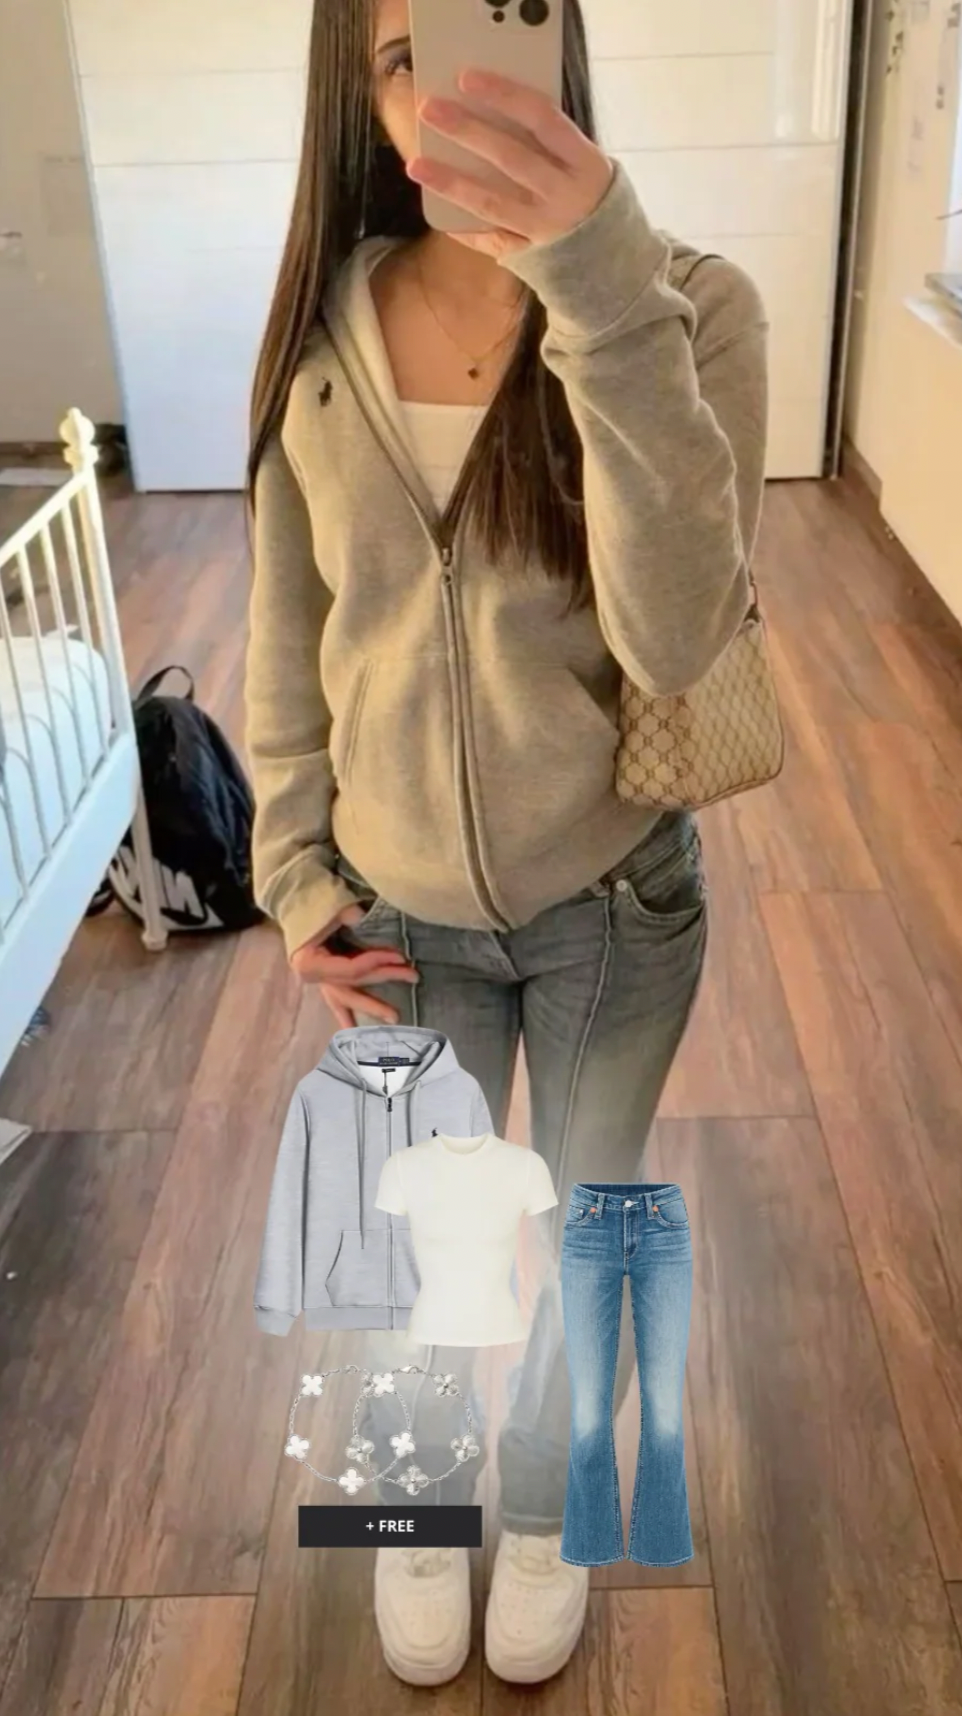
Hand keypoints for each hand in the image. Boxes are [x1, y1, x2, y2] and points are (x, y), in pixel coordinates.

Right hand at [291, 904, 418, 1028]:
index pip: (350, 968)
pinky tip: (355, 1031)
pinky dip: (346, 1015)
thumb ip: (345, 914)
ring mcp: (319, 980)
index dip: (376, 962)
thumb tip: (361, 917)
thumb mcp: (328, 906)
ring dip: (372, 1006)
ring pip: (349, 997)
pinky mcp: (326, 979)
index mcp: (309, 962)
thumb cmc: (311, 903)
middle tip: (414, 977)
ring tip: (394, 1020)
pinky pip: (339, 1000)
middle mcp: (313, 976)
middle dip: (385, 980)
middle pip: (355, 983)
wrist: (293, 900)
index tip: (401, 956)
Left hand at [408, 68, 613, 258]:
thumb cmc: (592, 196)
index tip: (467, 78)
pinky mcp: (531, 256)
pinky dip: (463, 228)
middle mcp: (565, 195)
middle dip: (467, 131)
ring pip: (492, 202)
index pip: (542, 118)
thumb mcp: (585, 163)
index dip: (504, 95)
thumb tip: (494, 111)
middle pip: (510, 157)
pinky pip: (491, 240)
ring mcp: (546, 229)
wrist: (617, 261)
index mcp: (584, 161)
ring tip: (416, 164)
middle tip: (430, 109)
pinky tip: (436, 214)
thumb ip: (551, 141)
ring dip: (451, 182)